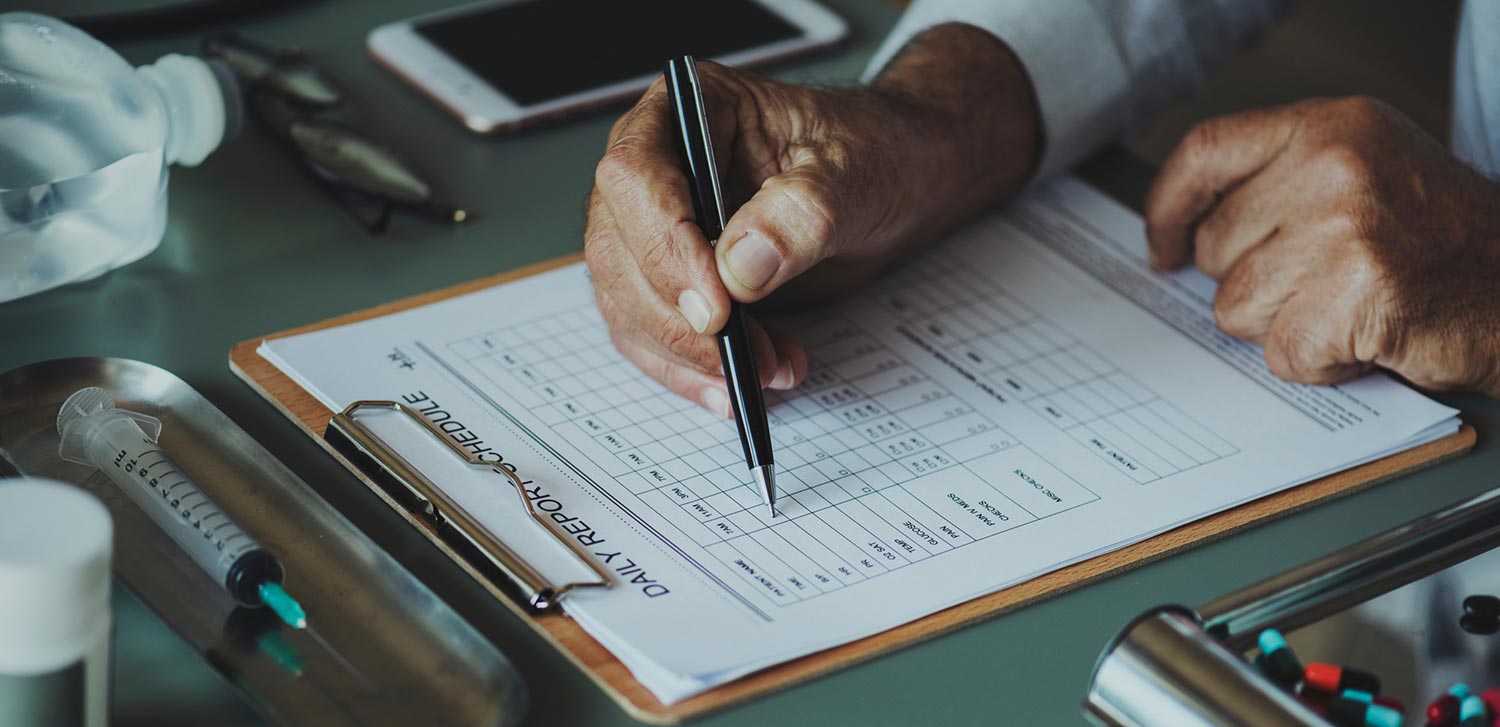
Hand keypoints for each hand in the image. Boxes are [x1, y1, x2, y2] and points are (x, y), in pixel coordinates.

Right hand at [584, 24, 1038, 414]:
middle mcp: (657, 165)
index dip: (664, 244)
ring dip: (688, 354)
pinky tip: (745, 386)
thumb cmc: (874, 155)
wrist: (894, 183)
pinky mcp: (671, 280)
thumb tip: (739, 267)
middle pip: (619, 248)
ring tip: (768, 371)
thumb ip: (802, 213)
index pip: (636, 174)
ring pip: (627, 302)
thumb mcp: (855, 175)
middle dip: (677, 318)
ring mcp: (656, 226)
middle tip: (741, 358)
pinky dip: (692, 371)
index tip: (716, 307)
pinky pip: (652, 335)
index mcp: (690, 109)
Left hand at [1147, 96, 1499, 393]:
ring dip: (1285, 325)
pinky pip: (1281, 352)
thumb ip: (1278, 185)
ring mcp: (1342, 229)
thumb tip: (1184, 233)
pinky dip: (1320, 362)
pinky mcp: (1352, 296)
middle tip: (1323, 282)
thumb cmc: (1444, 242)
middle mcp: (1332, 167)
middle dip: (1254, 282)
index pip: (1205, 152)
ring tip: (1350, 306)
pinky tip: (1367, 336)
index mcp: (1330, 127)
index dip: (1169, 206)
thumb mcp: (1363, 173)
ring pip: (1236, 306)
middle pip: (1216, 246)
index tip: (1162, 246)